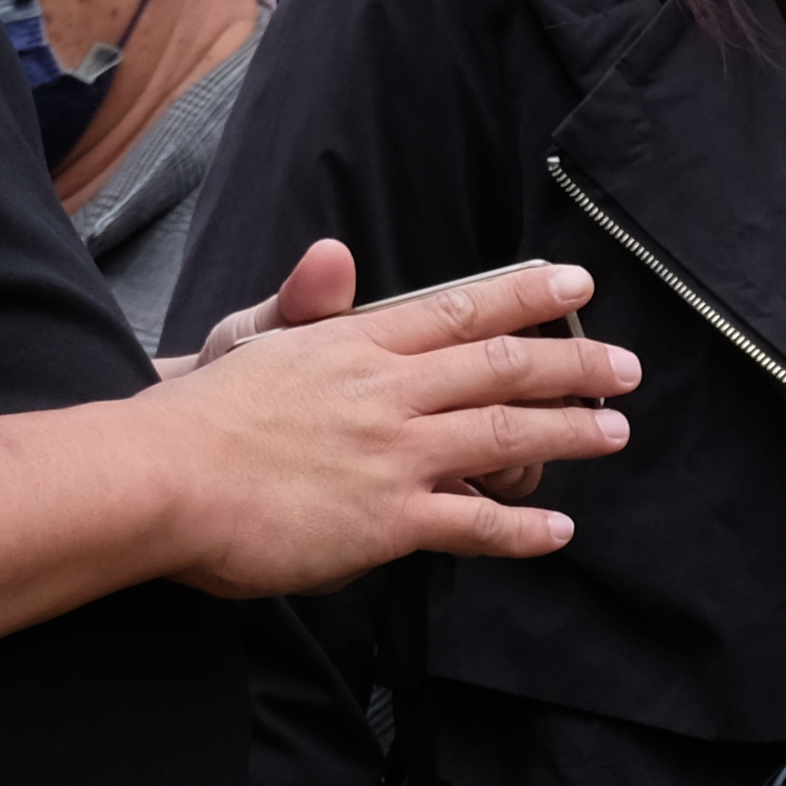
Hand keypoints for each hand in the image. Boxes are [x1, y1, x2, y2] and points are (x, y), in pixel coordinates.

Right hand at [146, 258, 638, 595]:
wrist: (159, 479)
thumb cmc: (193, 414)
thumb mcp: (247, 338)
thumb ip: (304, 303)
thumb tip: (336, 254)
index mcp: (356, 344)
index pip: (460, 310)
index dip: (524, 296)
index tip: (575, 285)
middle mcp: (388, 393)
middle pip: (501, 368)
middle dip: (572, 365)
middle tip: (626, 367)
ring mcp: (393, 457)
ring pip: (504, 436)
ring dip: (568, 433)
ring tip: (614, 432)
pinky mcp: (386, 522)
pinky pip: (473, 524)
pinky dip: (521, 529)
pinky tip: (557, 532)